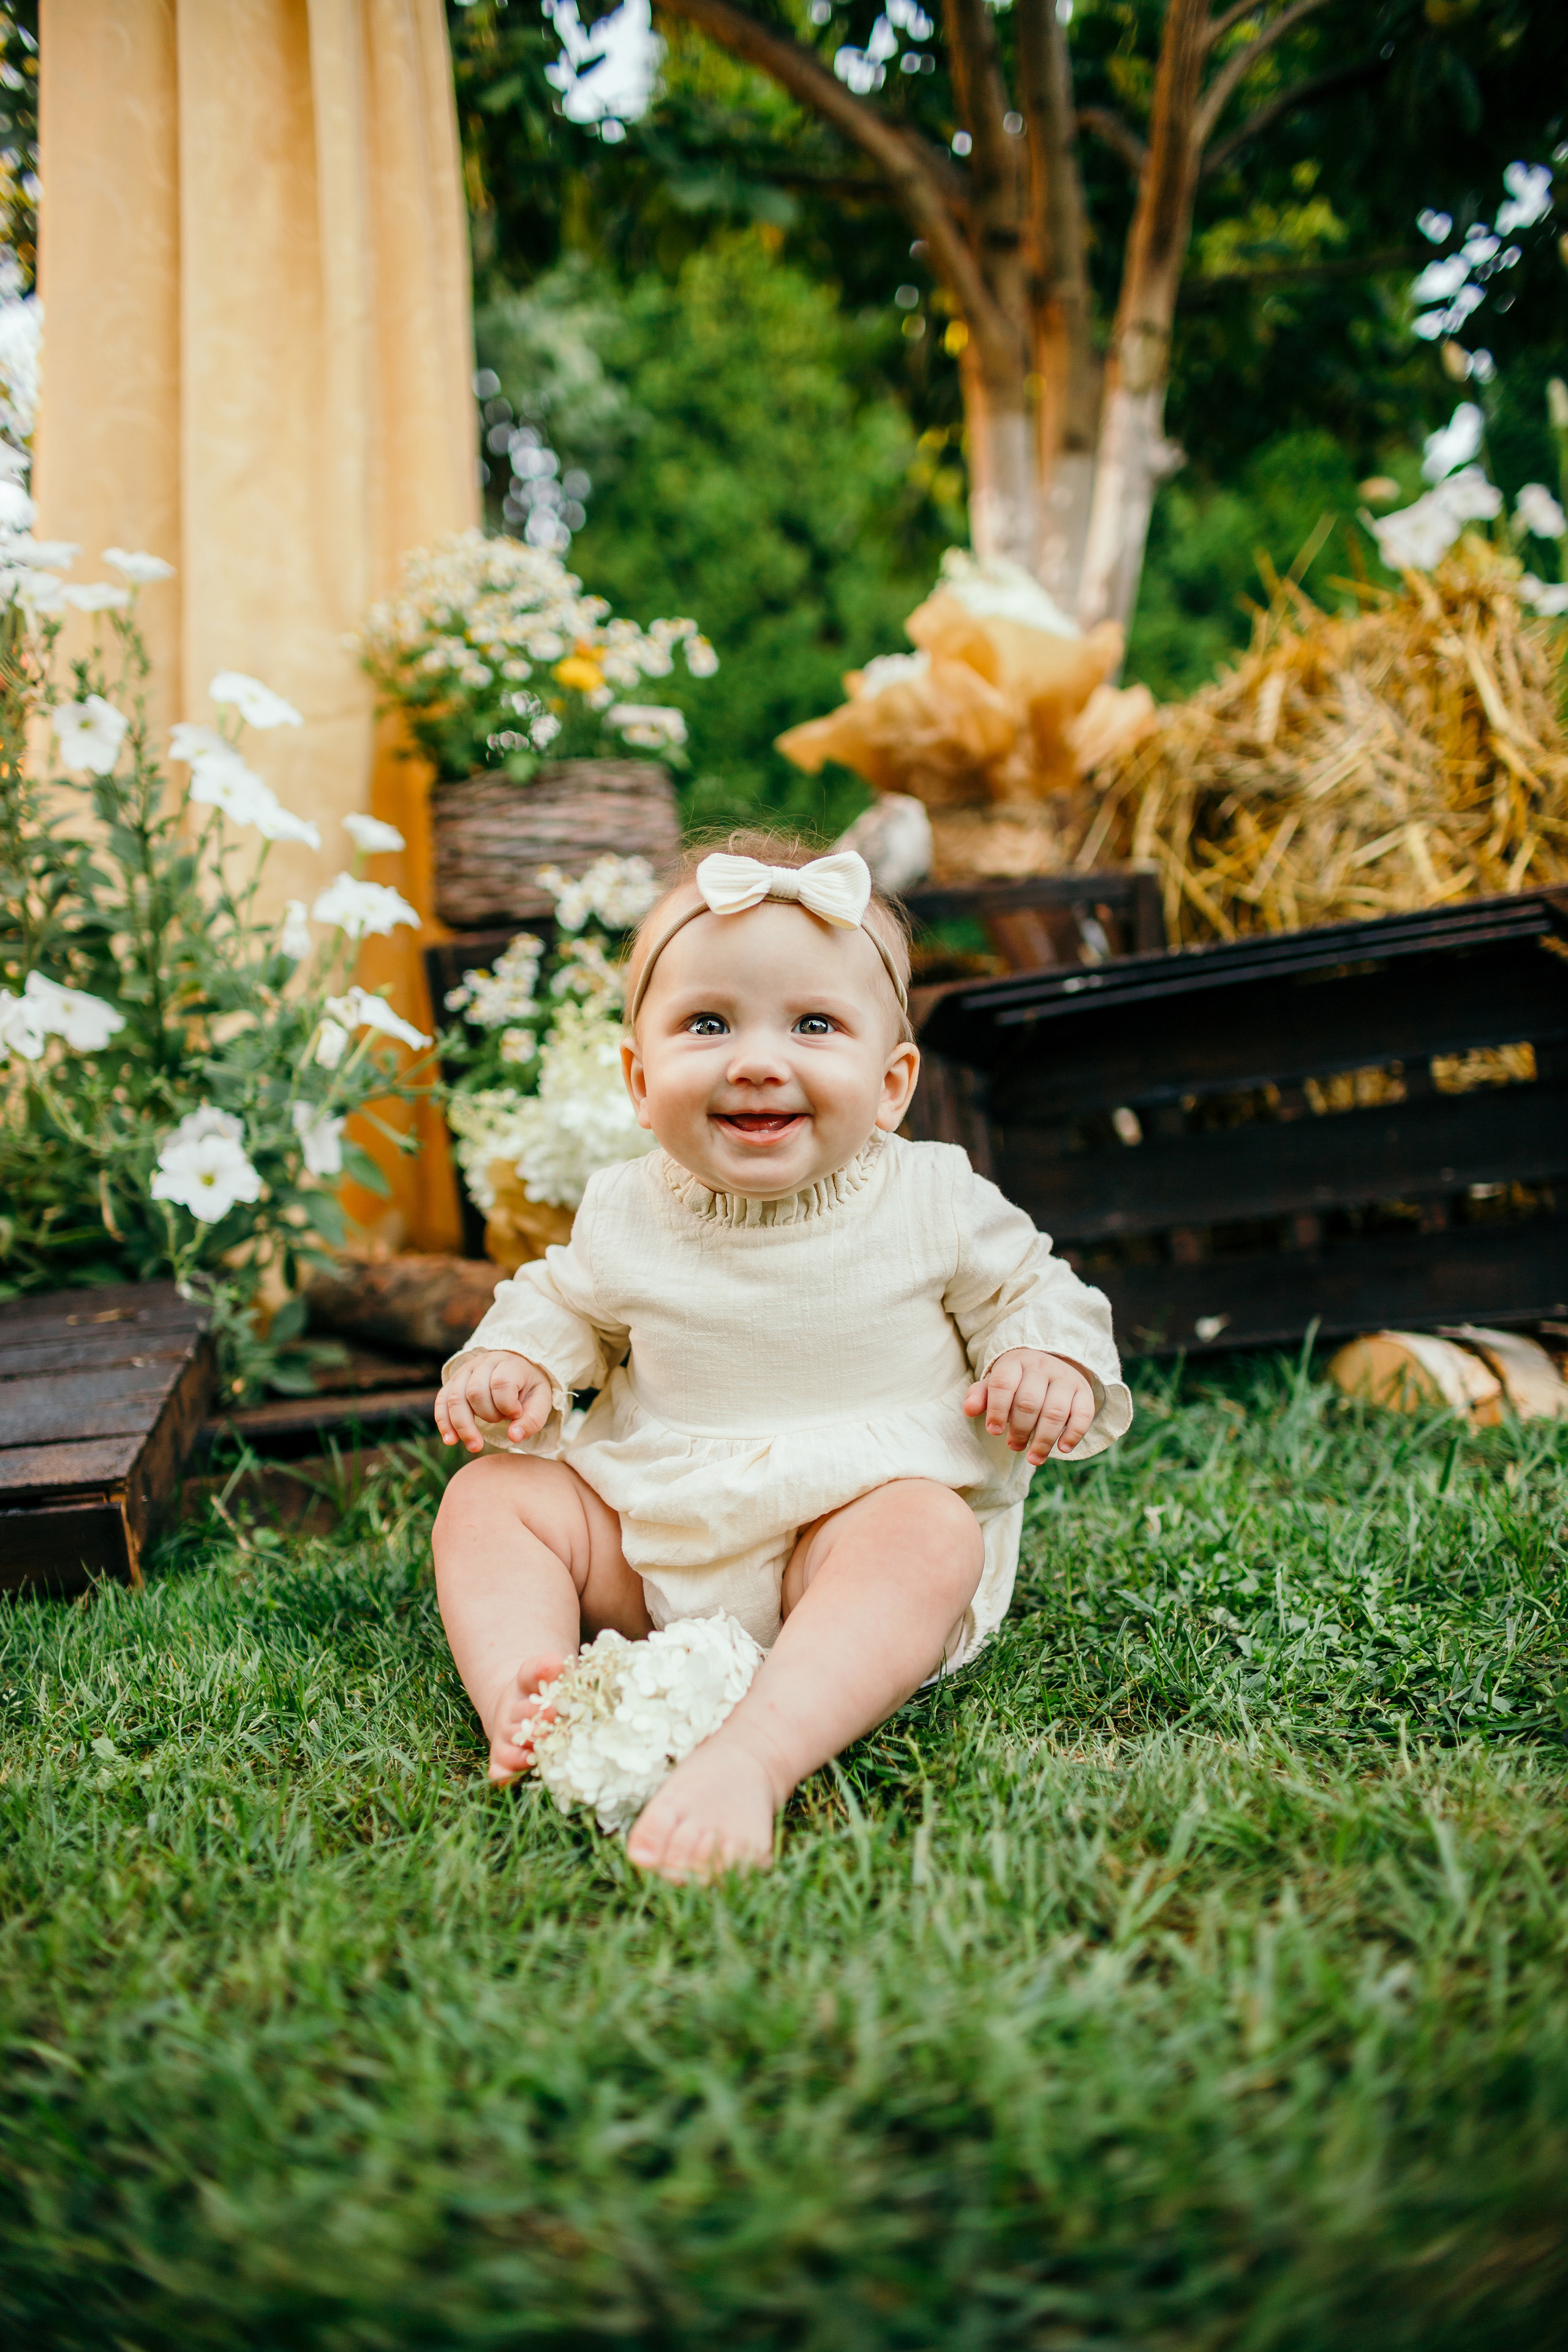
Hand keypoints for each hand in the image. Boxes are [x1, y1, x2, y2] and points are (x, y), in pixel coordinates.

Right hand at [435, 1350, 552, 1453]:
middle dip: (488, 1415)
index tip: (516, 1414)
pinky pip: (441, 1401)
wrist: (517, 1367)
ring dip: (463, 1425)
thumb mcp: (541, 1400)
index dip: (507, 1405)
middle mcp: (483, 1363)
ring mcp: (465, 1371)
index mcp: (509, 1363)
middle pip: (475, 1392)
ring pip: (454, 1398)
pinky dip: (444, 1422)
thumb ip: (532, 1419)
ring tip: (475, 1446)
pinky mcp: (453, 1382)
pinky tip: (451, 1440)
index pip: (501, 1383)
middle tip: (501, 1420)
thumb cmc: (529, 1387)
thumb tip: (513, 1437)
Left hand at [964, 1348, 1095, 1465]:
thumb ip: (980, 1395)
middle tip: (1013, 1446)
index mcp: (1015, 1362)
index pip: (1003, 1384)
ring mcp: (1066, 1379)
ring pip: (1055, 1412)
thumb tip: (968, 1410)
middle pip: (1029, 1402)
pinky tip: (1062, 1449)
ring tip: (1033, 1458)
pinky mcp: (1084, 1392)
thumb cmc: (1017, 1381)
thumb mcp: (996, 1383)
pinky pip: (1083, 1415)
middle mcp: (1042, 1367)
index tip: (994, 1432)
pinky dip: (1073, 1435)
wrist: (1052, 1363)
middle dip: (1020, 1430)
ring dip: (1043, 1440)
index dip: (997, 1411)